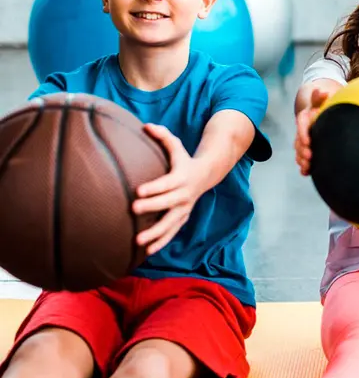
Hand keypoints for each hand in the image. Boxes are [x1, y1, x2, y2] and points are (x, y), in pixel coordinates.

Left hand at [132, 124, 205, 254]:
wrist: (206, 175)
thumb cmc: (184, 160)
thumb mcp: (177, 146)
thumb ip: (163, 136)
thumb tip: (146, 126)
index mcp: (182, 177)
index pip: (167, 183)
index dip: (154, 187)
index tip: (138, 191)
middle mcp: (185, 195)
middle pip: (168, 203)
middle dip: (152, 207)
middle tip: (133, 210)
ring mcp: (184, 208)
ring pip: (171, 223)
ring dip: (155, 233)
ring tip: (138, 241)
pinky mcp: (182, 217)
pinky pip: (172, 232)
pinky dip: (161, 242)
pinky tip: (147, 251)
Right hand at [294, 88, 329, 175]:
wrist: (318, 114)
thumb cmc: (320, 108)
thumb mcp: (319, 101)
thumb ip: (319, 97)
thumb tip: (321, 91)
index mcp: (304, 119)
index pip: (301, 126)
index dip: (303, 134)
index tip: (308, 141)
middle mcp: (301, 132)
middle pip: (298, 142)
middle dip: (302, 150)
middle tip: (310, 156)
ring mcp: (303, 142)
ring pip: (299, 152)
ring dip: (302, 160)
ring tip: (308, 166)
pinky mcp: (306, 150)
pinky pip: (302, 159)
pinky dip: (304, 167)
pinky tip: (307, 173)